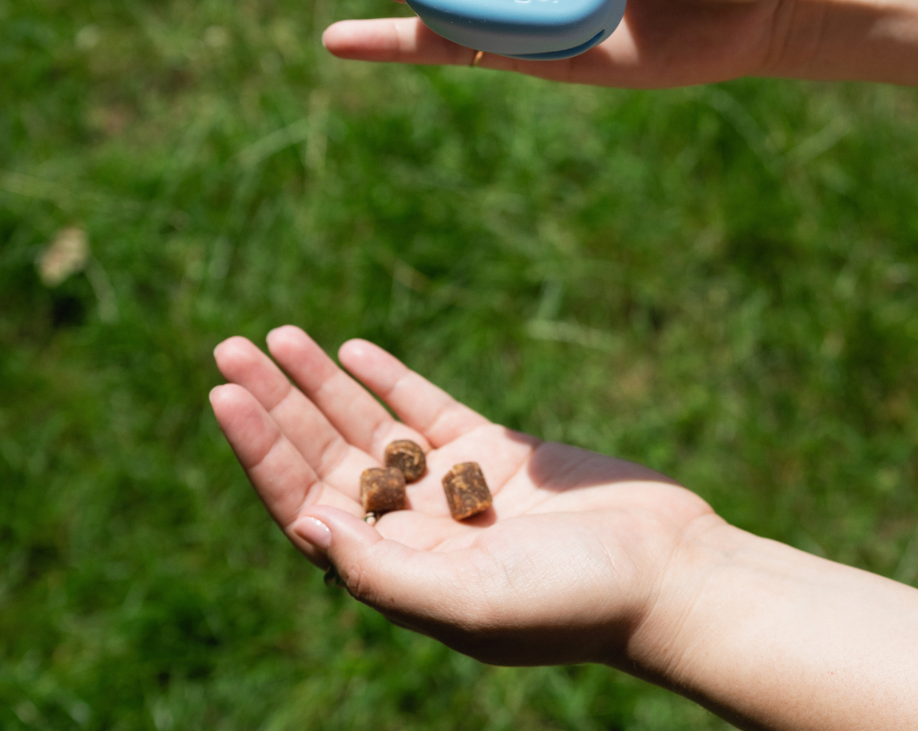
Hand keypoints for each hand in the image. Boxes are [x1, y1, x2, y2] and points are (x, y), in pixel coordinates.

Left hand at [210, 326, 718, 666]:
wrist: (669, 573)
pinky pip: (427, 408)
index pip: (307, 503)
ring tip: (279, 336)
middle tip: (230, 348)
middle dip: (278, 403)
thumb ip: (386, 573)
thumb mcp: (473, 604)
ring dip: (322, 383)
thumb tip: (305, 528)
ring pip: (370, 424)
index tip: (227, 397)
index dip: (262, 451)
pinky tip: (352, 351)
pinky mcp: (493, 452)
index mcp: (397, 572)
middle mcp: (413, 528)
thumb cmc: (577, 603)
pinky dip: (390, 378)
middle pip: (327, 456)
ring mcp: (452, 486)